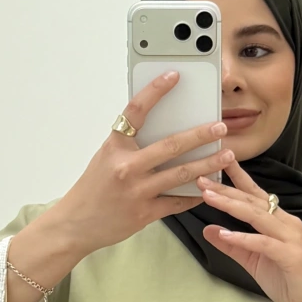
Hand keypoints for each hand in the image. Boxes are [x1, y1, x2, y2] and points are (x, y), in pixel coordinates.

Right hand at [51, 72, 237, 258]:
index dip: (155, 91)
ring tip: (226, 156)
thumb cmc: (92, 190)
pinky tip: (210, 188)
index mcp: (115, 146)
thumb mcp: (105, 158)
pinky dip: (195, 194)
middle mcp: (126, 166)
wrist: (75, 224)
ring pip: (181, 174)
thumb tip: (161, 131)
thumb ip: (130, 146)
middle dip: (200, 135)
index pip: (136, 111)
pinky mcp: (145, 213)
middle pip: (171, 145)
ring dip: (207, 164)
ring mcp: (137, 191)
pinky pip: (177, 201)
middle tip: (220, 127)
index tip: (173, 76)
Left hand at [196, 162, 301, 301]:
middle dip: (226, 189)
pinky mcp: (291, 256)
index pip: (255, 195)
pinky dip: (243, 238)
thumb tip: (209, 230)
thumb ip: (233, 246)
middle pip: (252, 201)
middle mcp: (287, 224)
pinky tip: (224, 234)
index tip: (216, 164)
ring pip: (257, 216)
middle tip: (202, 178)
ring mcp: (291, 238)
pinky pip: (263, 243)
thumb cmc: (291, 282)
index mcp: (279, 222)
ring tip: (208, 196)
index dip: (236, 179)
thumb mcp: (254, 262)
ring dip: (231, 205)